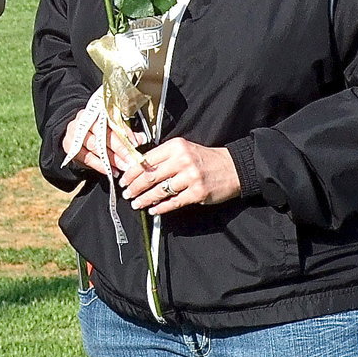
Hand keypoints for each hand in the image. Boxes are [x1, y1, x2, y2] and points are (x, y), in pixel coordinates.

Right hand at [62, 108, 145, 176]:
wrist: (74, 135)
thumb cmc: (96, 131)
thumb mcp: (110, 128)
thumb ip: (125, 133)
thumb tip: (142, 138)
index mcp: (95, 111)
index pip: (111, 120)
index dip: (124, 132)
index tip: (136, 143)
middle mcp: (83, 120)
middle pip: (102, 134)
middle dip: (119, 148)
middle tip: (131, 160)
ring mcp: (74, 133)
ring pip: (95, 146)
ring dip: (111, 159)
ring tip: (123, 167)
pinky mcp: (70, 147)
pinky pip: (87, 157)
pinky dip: (100, 166)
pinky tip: (112, 171)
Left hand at [119, 137, 240, 213]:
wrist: (234, 168)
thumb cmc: (205, 159)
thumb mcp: (184, 149)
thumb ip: (163, 157)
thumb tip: (138, 168)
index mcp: (176, 146)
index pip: (147, 159)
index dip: (132, 171)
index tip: (124, 179)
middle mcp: (182, 160)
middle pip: (150, 175)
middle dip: (134, 187)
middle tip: (126, 193)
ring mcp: (191, 177)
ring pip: (160, 190)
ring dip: (144, 199)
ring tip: (136, 203)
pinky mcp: (198, 193)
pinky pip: (174, 202)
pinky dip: (161, 207)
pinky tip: (153, 210)